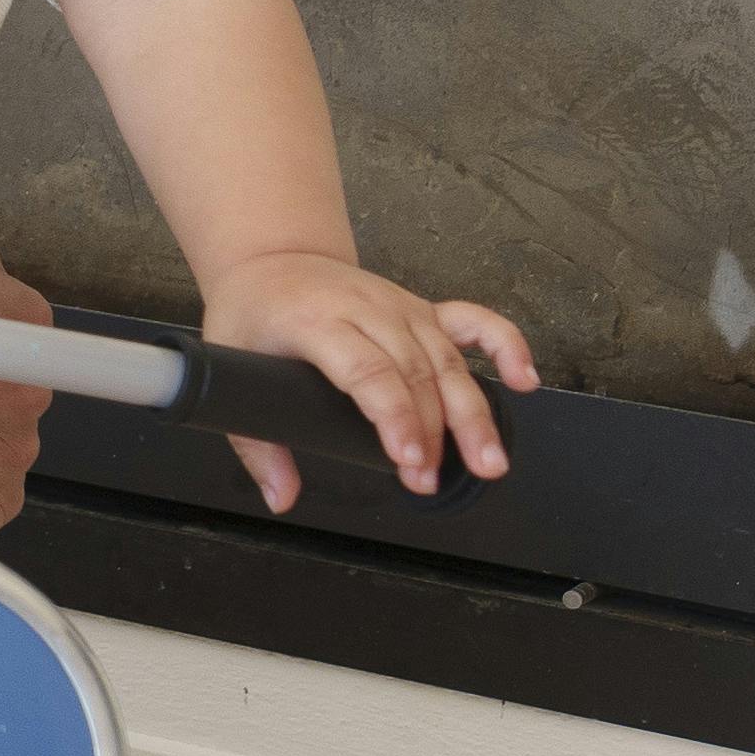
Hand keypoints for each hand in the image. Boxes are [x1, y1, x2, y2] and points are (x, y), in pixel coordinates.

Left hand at [195, 253, 537, 508]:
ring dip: (471, 414)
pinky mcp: (423, 309)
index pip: (366, 370)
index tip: (407, 459)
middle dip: (432, 432)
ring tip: (488, 462)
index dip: (393, 416)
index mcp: (316, 319)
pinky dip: (506, 346)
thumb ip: (256, 443)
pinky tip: (524, 381)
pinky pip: (475, 322)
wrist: (272, 258)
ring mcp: (401, 306)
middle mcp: (366, 308)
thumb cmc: (252, 314)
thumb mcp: (230, 368)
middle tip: (431, 480)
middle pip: (415, 372)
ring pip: (447, 360)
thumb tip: (282, 498)